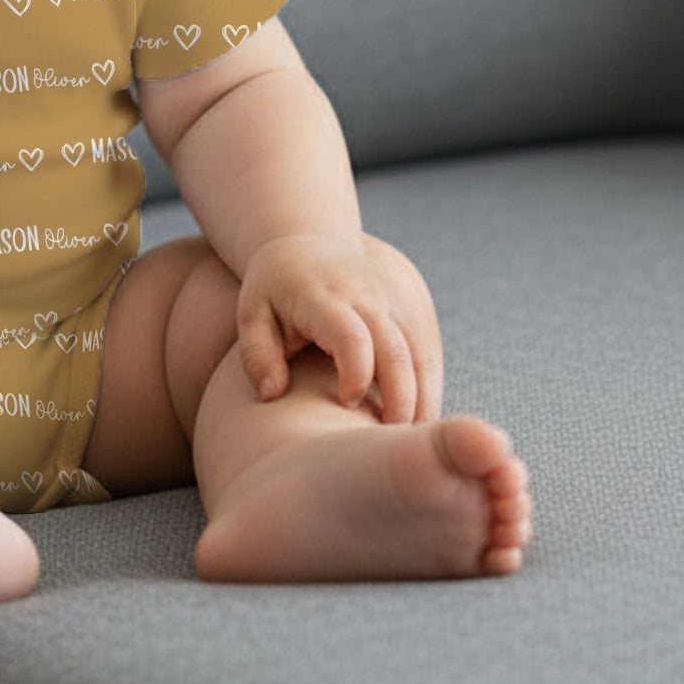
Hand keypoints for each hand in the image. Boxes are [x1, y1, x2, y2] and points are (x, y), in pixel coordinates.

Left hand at [233, 232, 443, 423]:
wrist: (313, 239)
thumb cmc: (276, 287)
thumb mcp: (253, 313)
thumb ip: (256, 354)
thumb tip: (272, 394)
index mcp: (326, 298)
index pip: (352, 337)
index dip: (355, 374)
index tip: (346, 402)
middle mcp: (370, 298)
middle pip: (398, 355)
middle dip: (399, 404)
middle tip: (388, 444)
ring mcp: (399, 303)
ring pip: (423, 360)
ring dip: (419, 404)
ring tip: (403, 443)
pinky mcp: (418, 311)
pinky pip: (431, 358)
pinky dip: (426, 392)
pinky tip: (410, 421)